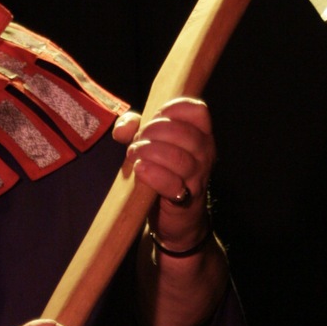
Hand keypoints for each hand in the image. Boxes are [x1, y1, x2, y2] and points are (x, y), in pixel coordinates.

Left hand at [114, 96, 213, 252]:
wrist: (172, 216)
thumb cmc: (163, 172)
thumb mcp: (150, 143)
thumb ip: (135, 128)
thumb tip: (122, 129)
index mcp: (200, 135)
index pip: (197, 111)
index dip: (173, 109)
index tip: (153, 117)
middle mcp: (204, 154)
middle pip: (184, 133)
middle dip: (154, 132)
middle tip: (137, 141)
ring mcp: (198, 177)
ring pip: (178, 158)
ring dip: (150, 152)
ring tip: (134, 156)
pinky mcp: (186, 199)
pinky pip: (172, 184)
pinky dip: (153, 175)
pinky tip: (140, 170)